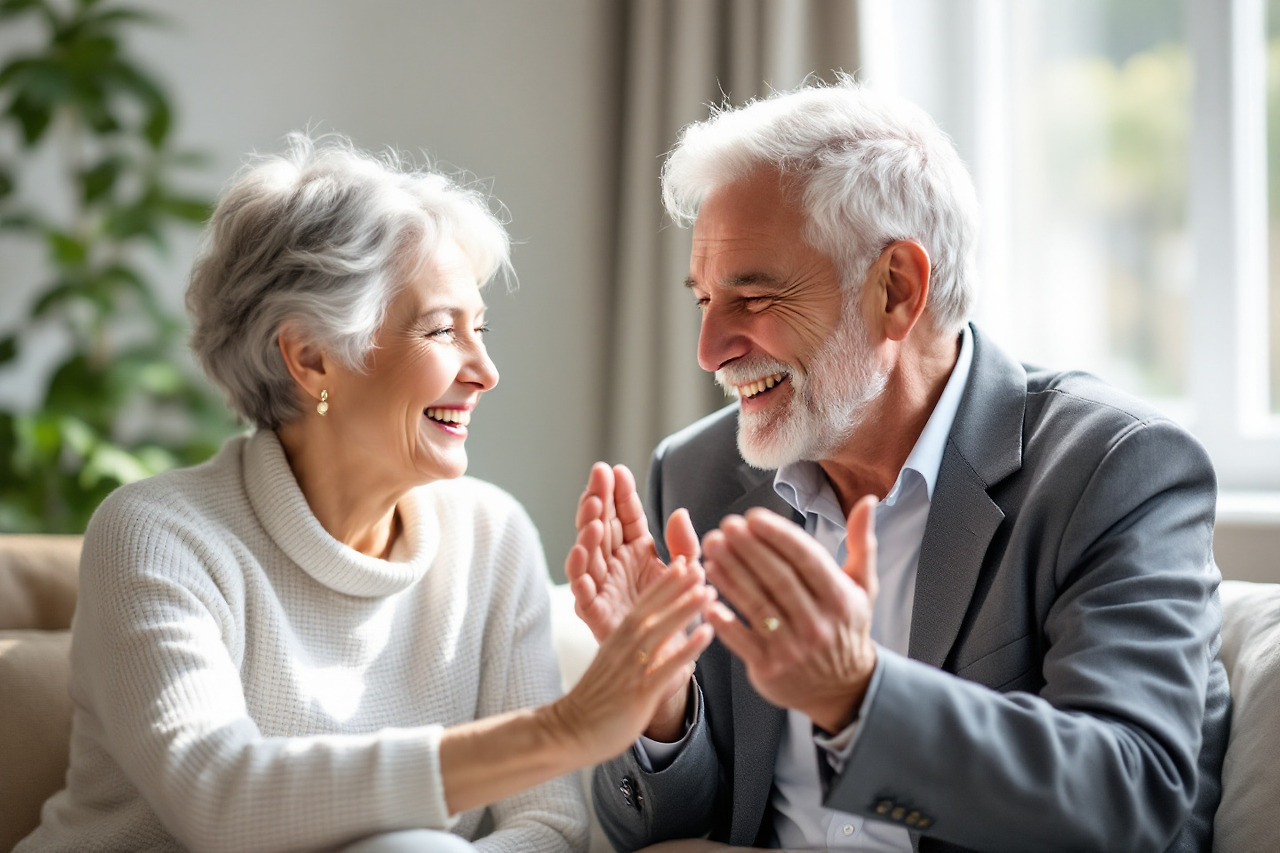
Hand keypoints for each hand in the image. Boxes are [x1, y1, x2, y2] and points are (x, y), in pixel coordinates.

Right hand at [552, 557, 714, 763]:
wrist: (570, 732)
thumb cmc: (595, 699)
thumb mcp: (610, 663)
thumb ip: (628, 646)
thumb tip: (646, 635)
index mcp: (616, 638)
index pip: (643, 603)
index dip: (664, 582)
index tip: (684, 562)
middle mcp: (622, 646)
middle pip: (651, 608)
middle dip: (677, 585)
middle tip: (701, 565)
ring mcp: (630, 667)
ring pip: (658, 630)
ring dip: (685, 609)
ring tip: (709, 591)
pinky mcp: (638, 692)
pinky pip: (665, 665)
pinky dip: (686, 648)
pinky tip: (706, 634)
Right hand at [564, 462, 699, 641]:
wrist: (671, 661)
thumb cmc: (677, 613)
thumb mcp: (688, 575)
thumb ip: (685, 546)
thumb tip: (680, 513)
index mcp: (637, 550)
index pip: (625, 515)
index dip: (620, 493)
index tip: (616, 470)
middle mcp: (616, 564)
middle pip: (602, 526)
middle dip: (598, 500)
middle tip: (597, 477)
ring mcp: (603, 587)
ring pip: (588, 554)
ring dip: (586, 532)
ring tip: (592, 511)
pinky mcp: (596, 613)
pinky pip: (583, 592)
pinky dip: (578, 573)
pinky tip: (579, 553)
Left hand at [702, 496, 879, 733]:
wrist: (843, 689)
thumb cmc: (847, 627)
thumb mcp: (864, 588)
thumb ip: (862, 544)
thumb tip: (867, 500)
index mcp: (841, 600)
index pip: (806, 559)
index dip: (778, 535)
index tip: (752, 516)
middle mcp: (818, 624)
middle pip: (777, 579)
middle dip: (748, 549)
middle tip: (724, 526)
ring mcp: (793, 649)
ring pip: (756, 604)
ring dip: (729, 574)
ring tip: (711, 549)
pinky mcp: (769, 669)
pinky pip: (740, 639)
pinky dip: (722, 618)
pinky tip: (706, 595)